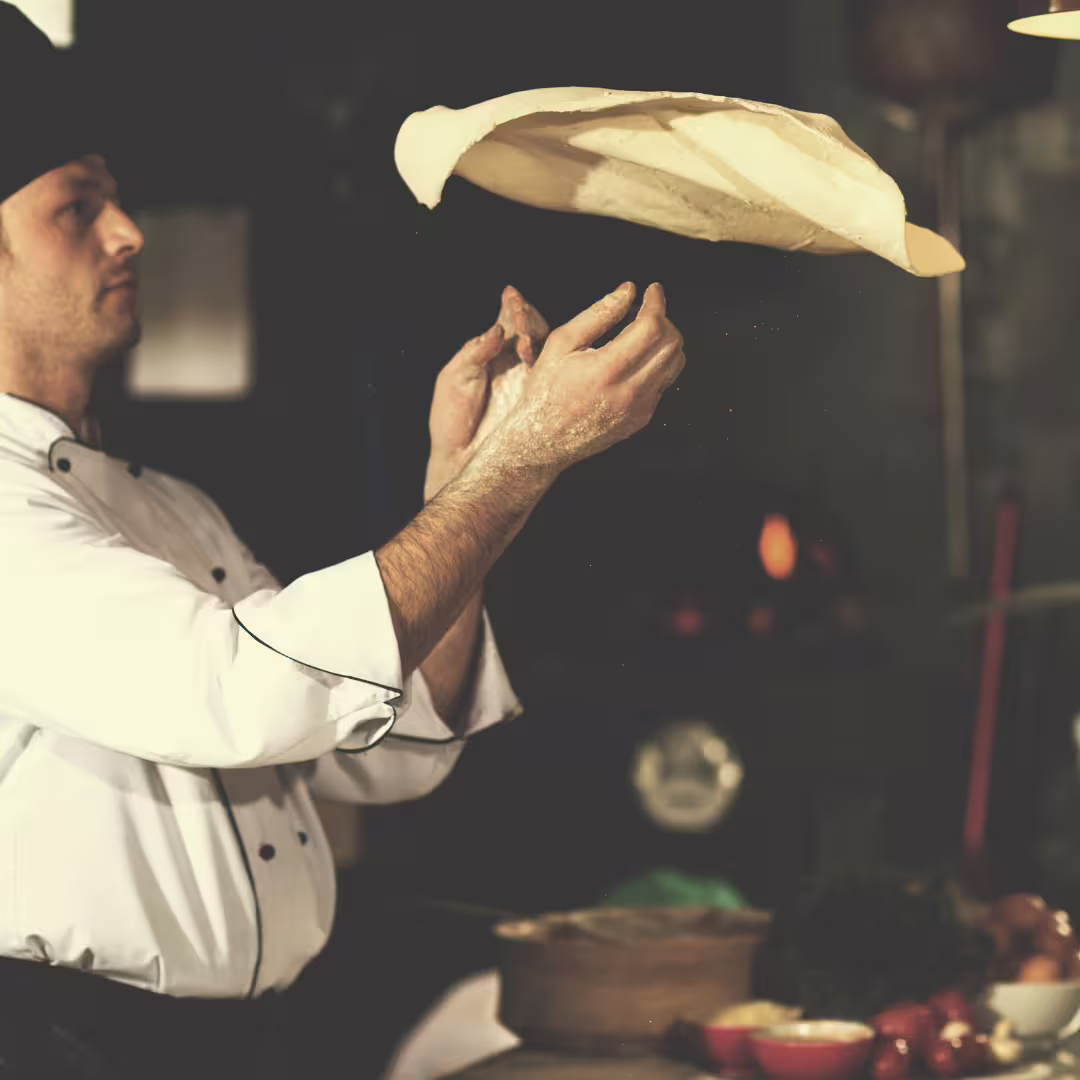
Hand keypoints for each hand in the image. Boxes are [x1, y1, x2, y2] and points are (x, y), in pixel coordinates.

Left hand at [425, 285, 549, 500]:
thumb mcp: (454, 380)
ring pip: (548, 351)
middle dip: (528, 320)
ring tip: (526, 347)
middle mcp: (514, 363)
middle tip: (520, 322)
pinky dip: (555, 367)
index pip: (507, 321)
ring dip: (539, 342)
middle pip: (533, 329)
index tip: (511, 296)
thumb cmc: (451, 420)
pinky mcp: (543, 400)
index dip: (512, 307)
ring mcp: (532, 381)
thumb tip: (499, 329)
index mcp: (491, 353)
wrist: (461, 460)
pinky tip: (544, 363)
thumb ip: (475, 353)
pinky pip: (557, 377)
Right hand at [476, 281, 684, 476]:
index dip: (656, 303)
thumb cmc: (546, 387)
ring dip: (665, 340)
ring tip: (640, 332)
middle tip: (643, 311)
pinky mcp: (642, 418)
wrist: (542, 441)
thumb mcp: (561, 343)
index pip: (652, 327)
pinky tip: (632, 359)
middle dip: (663, 319)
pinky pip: (664, 382)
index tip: (653, 289)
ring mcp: (639, 409)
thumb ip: (598, 314)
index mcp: (606, 370)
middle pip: (671, 343)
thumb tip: (629, 290)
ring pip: (674, 362)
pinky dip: (656, 362)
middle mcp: (629, 392)